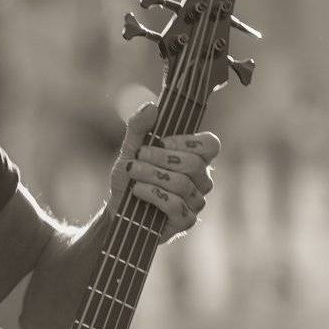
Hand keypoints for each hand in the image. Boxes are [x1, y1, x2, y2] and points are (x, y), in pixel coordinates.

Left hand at [109, 102, 218, 242]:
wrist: (118, 209)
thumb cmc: (131, 177)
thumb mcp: (130, 148)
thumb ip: (139, 127)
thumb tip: (152, 107)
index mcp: (195, 158)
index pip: (211, 145)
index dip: (188, 142)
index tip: (161, 141)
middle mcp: (201, 180)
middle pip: (194, 164)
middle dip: (161, 158)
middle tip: (138, 156)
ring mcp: (195, 202)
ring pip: (182, 184)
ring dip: (152, 175)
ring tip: (133, 172)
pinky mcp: (185, 221)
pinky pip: (175, 205)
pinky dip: (153, 194)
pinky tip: (137, 190)